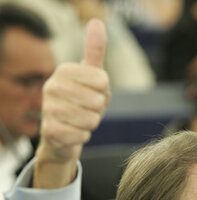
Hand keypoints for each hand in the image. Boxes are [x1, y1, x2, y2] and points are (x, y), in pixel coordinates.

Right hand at [34, 18, 109, 188]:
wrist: (63, 134)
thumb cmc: (81, 102)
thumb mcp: (91, 77)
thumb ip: (95, 52)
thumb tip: (97, 22)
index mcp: (63, 70)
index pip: (102, 81)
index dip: (105, 92)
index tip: (94, 93)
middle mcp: (52, 87)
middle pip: (98, 101)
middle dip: (99, 110)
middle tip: (88, 110)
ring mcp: (48, 109)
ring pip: (91, 119)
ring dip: (91, 124)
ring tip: (81, 121)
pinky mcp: (50, 131)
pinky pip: (82, 135)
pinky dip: (83, 136)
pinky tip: (74, 133)